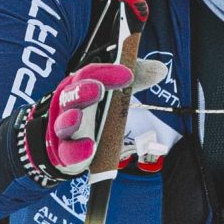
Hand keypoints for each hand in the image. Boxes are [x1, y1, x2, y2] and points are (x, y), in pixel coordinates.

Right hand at [19, 62, 133, 180]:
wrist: (69, 143)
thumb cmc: (94, 111)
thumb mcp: (115, 93)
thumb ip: (137, 80)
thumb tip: (160, 70)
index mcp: (81, 86)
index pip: (90, 74)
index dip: (107, 73)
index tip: (127, 75)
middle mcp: (69, 105)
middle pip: (71, 95)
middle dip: (83, 91)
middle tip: (98, 89)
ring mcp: (64, 130)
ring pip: (63, 124)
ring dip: (70, 120)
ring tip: (78, 118)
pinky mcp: (64, 152)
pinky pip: (67, 153)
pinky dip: (76, 151)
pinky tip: (88, 148)